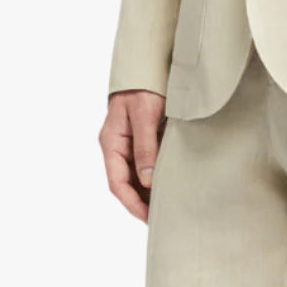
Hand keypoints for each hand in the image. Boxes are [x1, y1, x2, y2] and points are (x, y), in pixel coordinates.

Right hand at [99, 90, 166, 221]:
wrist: (149, 67)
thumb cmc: (142, 87)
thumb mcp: (144, 115)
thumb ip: (145, 147)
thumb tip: (147, 180)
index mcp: (111, 144)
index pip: (117, 184)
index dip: (133, 204)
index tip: (149, 218)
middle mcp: (119, 149)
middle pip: (128, 186)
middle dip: (144, 204)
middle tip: (165, 219)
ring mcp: (131, 147)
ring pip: (139, 179)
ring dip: (152, 194)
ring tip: (172, 209)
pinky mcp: (145, 144)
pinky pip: (150, 168)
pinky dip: (160, 180)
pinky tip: (174, 188)